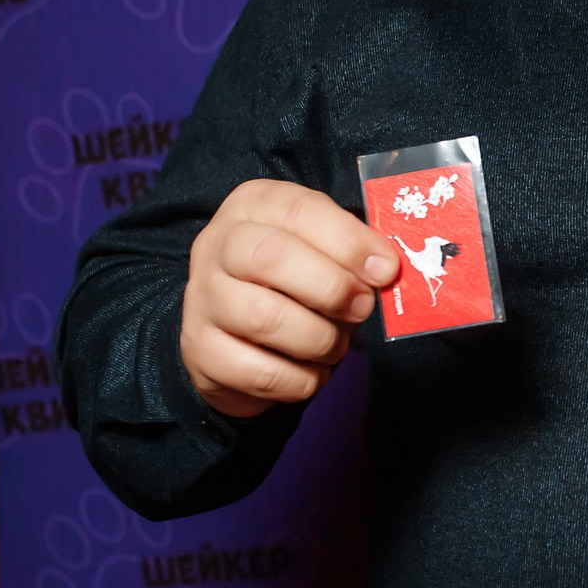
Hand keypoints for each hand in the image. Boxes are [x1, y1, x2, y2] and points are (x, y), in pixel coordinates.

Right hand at [180, 179, 396, 417]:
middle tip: (362, 307)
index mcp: (252, 207)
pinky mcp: (202, 352)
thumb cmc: (292, 279)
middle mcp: (217, 246)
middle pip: (271, 258)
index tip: (385, 270)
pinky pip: (260, 372)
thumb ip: (351, 251)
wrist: (234, 331)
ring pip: (265, 319)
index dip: (348, 242)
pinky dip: (301, 380)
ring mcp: (202, 299)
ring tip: (336, 344)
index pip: (299, 211)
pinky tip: (312, 371)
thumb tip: (385, 269)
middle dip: (332, 288)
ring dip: (319, 340)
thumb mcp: (321, 248)